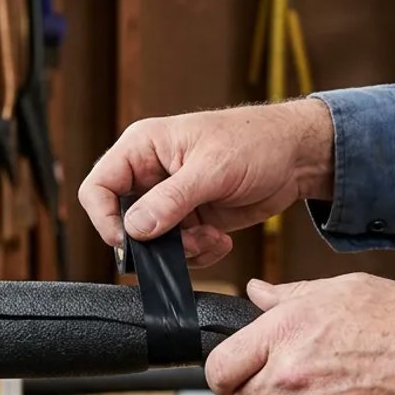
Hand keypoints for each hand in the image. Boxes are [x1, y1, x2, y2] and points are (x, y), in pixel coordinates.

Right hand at [78, 99, 334, 267]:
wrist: (297, 156)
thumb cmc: (256, 141)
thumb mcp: (212, 169)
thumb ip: (171, 201)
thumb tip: (134, 230)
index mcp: (143, 148)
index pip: (98, 187)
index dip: (105, 218)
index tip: (129, 240)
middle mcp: (150, 175)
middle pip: (123, 221)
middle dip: (153, 241)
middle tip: (183, 242)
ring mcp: (170, 200)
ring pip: (153, 242)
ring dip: (181, 250)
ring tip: (211, 237)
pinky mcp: (191, 219)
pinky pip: (178, 250)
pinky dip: (198, 253)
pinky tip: (221, 238)